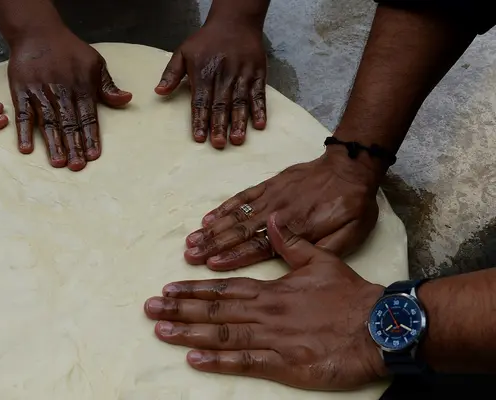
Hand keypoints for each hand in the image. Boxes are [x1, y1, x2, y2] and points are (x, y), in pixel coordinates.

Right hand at [8, 30, 131, 170]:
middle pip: (69, 123)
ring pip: (48, 122)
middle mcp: (61, 92)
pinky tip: (26, 148)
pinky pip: (23, 114)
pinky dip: (23, 131)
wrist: (37, 32)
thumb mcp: (95, 63)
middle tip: (77, 167)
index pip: (88, 117)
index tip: (93, 156)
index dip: (91, 137)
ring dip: (53, 143)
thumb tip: (126, 100)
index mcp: (81, 86)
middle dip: (74, 146)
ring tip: (58, 163)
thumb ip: (108, 86)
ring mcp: (40, 92)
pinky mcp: (21, 91)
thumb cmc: (69, 49)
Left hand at [145, 214, 386, 389]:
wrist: (380, 326)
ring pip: (222, 333)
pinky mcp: (285, 363)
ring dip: (188, 332)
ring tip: (160, 330)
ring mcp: (273, 338)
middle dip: (179, 308)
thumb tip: (270, 221)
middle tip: (149, 308)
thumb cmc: (351, 295)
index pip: (224, 287)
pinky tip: (194, 359)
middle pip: (214, 309)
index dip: (194, 288)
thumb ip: (290, 244)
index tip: (168, 288)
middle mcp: (265, 312)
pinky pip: (245, 361)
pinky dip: (218, 360)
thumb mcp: (320, 260)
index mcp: (271, 289)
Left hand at [155, 19, 265, 147]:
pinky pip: (259, 94)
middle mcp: (224, 75)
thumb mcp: (183, 51)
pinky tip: (259, 125)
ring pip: (240, 102)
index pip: (201, 101)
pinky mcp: (258, 74)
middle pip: (221, 104)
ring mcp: (242, 75)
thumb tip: (159, 92)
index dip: (200, 119)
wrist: (235, 22)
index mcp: (204, 73)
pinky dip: (260, 110)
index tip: (199, 137)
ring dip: (239, 122)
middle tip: (218, 144)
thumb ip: (171, 73)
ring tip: (238, 140)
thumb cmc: (206, 40)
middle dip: (219, 125)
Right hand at [184, 153, 378, 270]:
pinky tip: (206, 218)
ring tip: (191, 240)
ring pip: (236, 215)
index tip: (211, 263)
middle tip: (189, 255)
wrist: (350, 167)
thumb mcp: (350, 235)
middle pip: (240, 231)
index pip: (259, 246)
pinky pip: (241, 198)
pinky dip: (223, 208)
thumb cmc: (352, 206)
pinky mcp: (268, 185)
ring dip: (212, 229)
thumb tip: (293, 262)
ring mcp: (270, 197)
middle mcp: (278, 213)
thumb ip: (321, 250)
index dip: (234, 256)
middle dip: (213, 244)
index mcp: (297, 229)